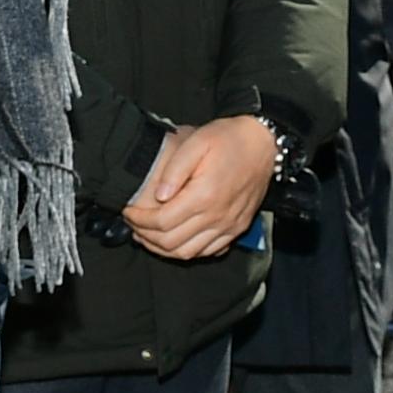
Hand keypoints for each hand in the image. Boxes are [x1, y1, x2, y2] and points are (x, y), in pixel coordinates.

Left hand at [124, 117, 276, 260]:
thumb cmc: (229, 139)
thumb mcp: (197, 141)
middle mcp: (217, 216)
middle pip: (171, 243)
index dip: (139, 221)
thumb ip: (175, 169)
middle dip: (145, 236)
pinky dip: (186, 251)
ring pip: (188, 253)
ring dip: (162, 248)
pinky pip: (207, 252)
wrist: (264, 144)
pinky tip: (174, 239)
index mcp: (205, 195)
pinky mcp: (237, 228)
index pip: (162, 222)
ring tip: (147, 235)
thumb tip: (159, 195)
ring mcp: (229, 226)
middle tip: (133, 224)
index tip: (128, 212)